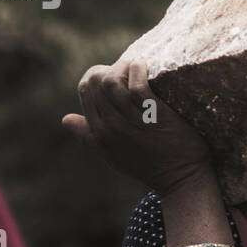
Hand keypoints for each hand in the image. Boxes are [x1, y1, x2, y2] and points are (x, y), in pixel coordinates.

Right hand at [62, 59, 212, 196]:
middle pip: (96, 82)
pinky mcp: (152, 115)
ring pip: (111, 81)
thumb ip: (89, 136)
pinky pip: (136, 86)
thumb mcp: (113, 155)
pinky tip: (145, 68)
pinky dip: (138, 71)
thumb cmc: (150, 166)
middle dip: (111, 68)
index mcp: (98, 133)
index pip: (86, 89)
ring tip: (136, 66)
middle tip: (129, 70)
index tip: (116, 76)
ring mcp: (130, 121)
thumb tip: (66, 119)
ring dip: (123, 67)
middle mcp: (110, 127)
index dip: (99, 76)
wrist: (180, 179)